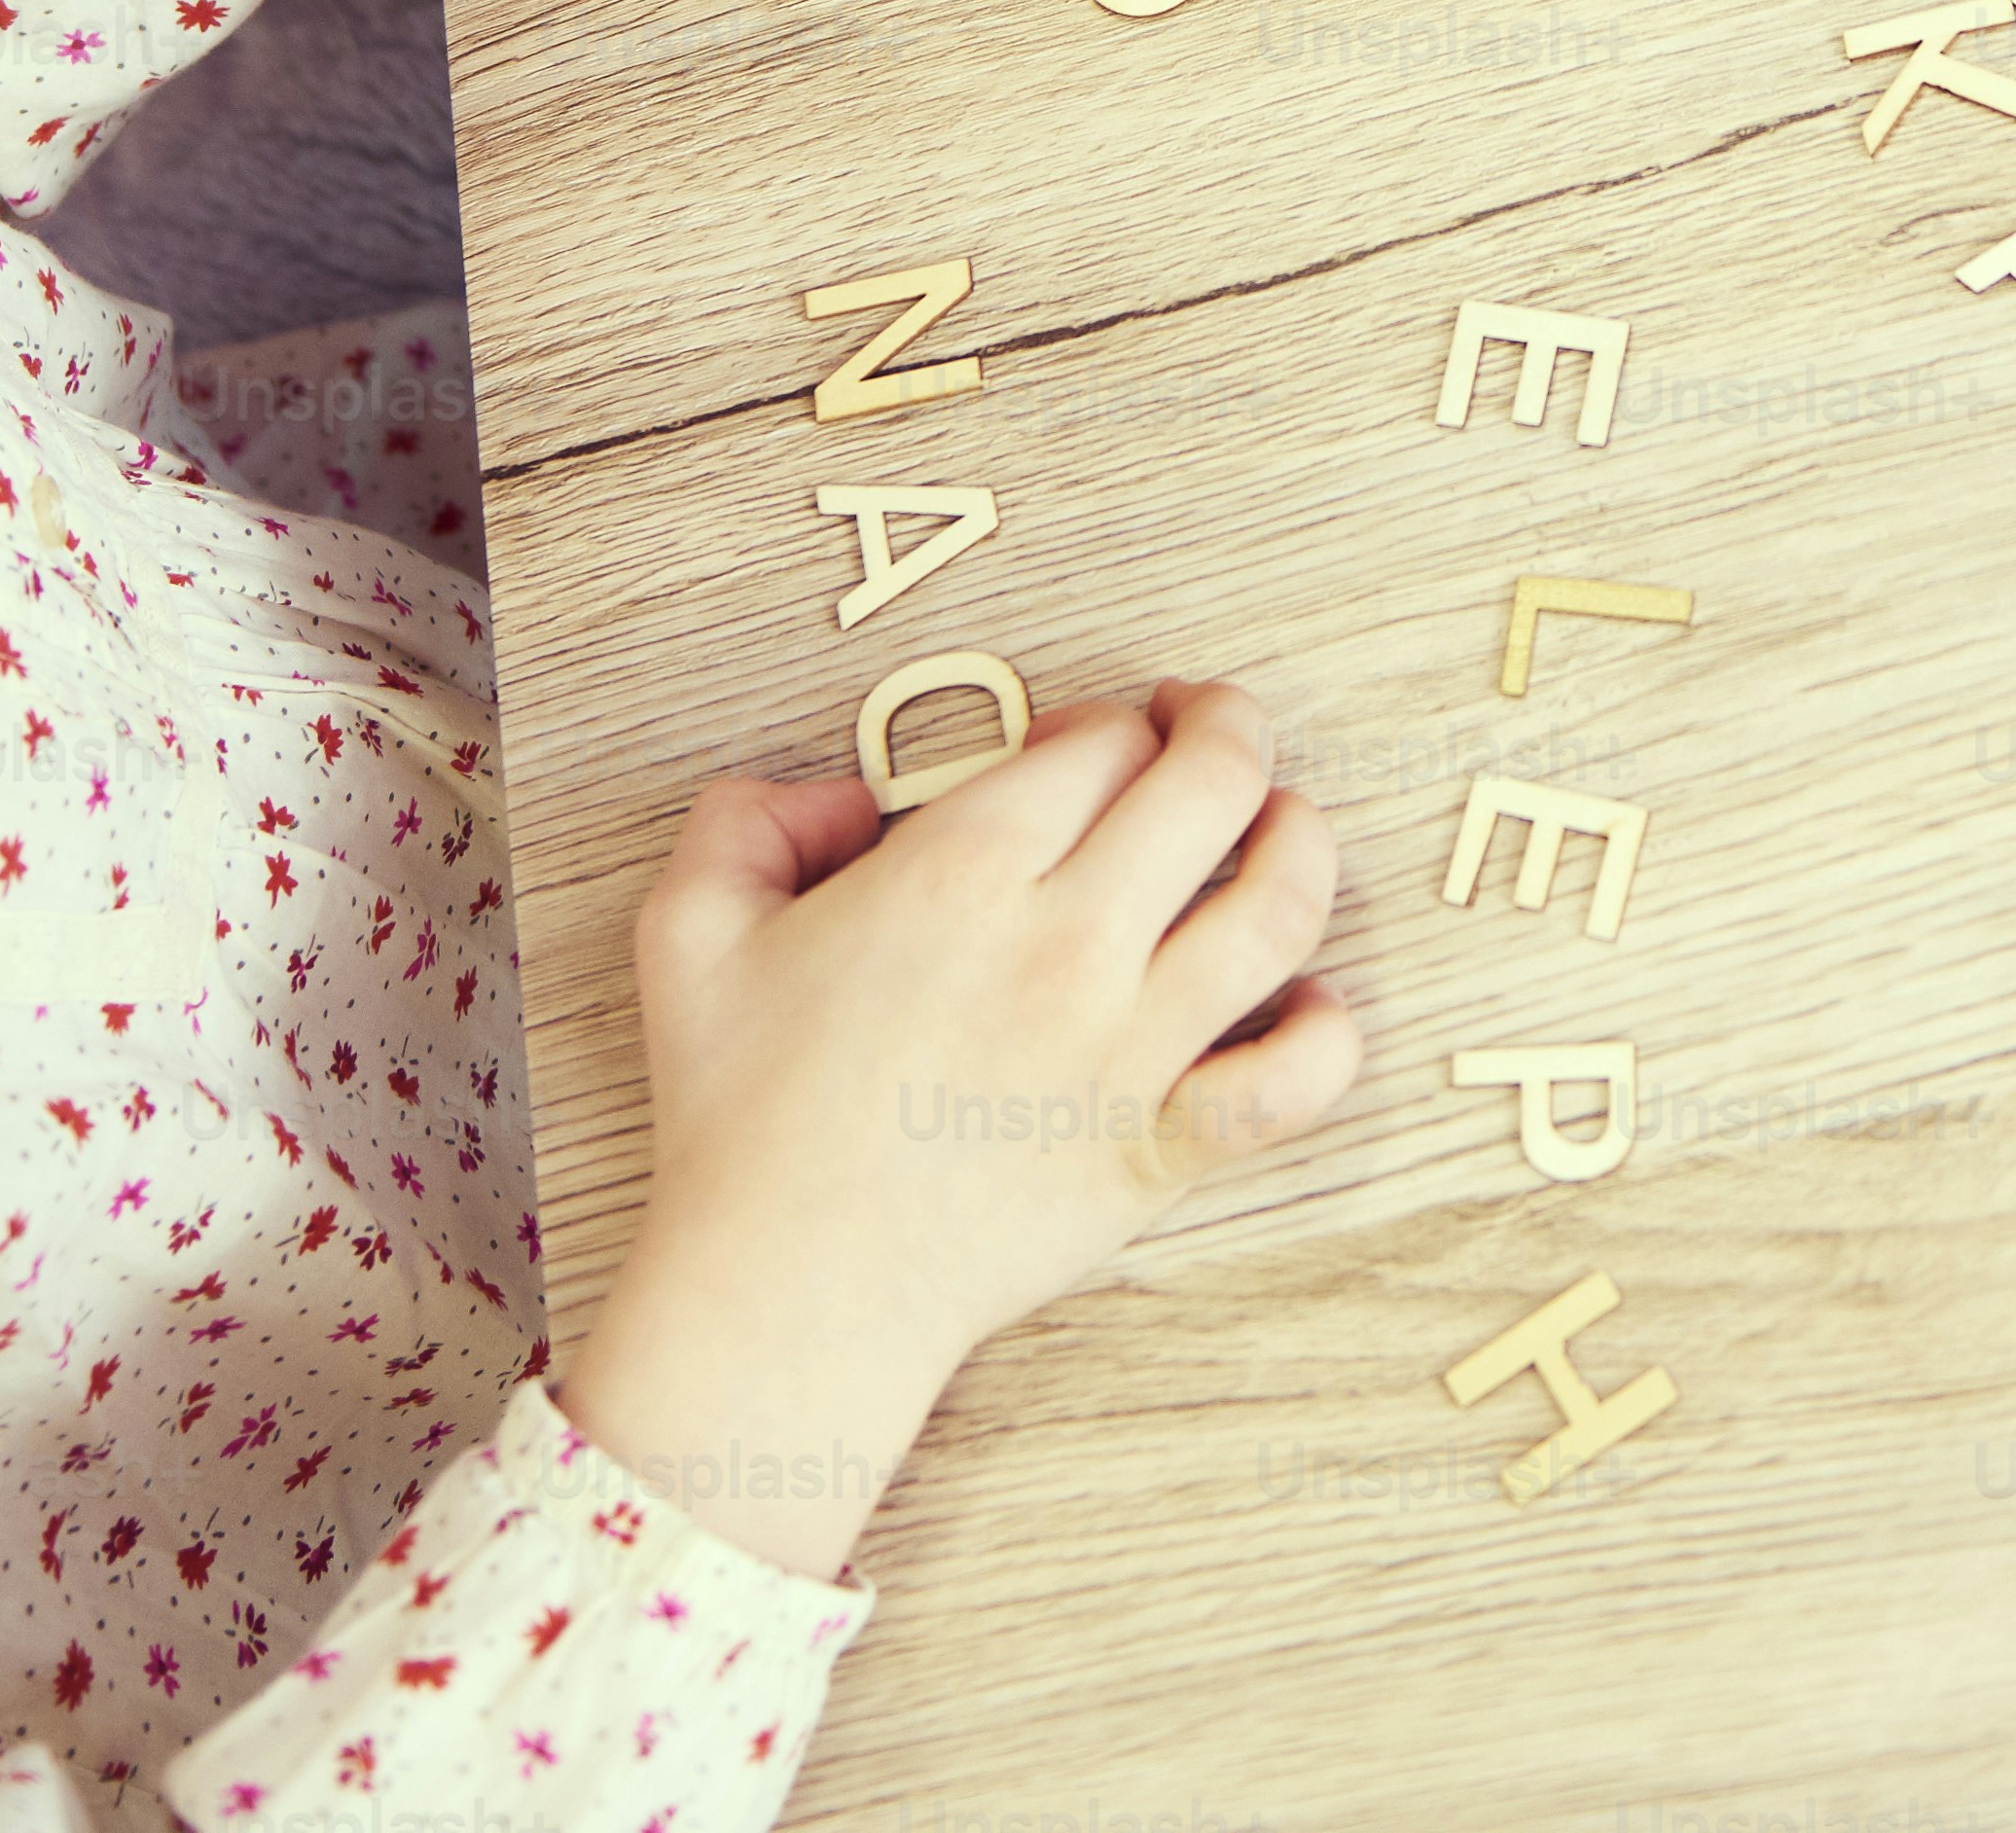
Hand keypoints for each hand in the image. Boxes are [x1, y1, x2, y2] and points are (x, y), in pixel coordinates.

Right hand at [557, 681, 1354, 1578]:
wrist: (783, 1292)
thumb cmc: (739, 1116)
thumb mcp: (690, 931)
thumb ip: (749, 820)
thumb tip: (837, 794)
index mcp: (964, 869)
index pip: (1103, 739)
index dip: (1106, 722)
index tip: (1083, 750)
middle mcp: (1067, 942)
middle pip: (1215, 781)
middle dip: (1226, 727)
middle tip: (1206, 730)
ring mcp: (1127, 1050)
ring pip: (1282, 905)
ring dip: (1303, 838)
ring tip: (1281, 824)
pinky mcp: (1158, 1149)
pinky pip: (1294, 1080)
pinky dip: (1325, 1032)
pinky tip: (1301, 1003)